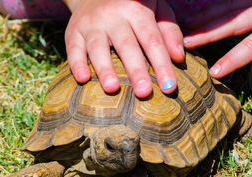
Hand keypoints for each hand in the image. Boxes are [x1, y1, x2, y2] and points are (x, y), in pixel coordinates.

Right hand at [65, 0, 183, 97]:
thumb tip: (179, 57)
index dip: (162, 64)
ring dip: (105, 68)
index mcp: (137, 9)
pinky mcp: (73, 31)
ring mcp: (91, 22)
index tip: (170, 88)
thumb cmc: (133, 7)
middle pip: (127, 46)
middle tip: (144, 93)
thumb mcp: (156, 9)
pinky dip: (76, 63)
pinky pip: (73, 48)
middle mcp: (113, 14)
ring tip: (112, 88)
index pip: (152, 40)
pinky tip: (82, 78)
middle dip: (136, 70)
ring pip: (98, 47)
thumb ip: (169, 31)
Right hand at [183, 0, 251, 85]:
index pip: (251, 46)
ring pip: (228, 8)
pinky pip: (234, 0)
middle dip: (206, 33)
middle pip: (230, 23)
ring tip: (186, 27)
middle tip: (185, 42)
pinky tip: (203, 11)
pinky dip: (216, 6)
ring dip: (205, 18)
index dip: (231, 60)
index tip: (214, 72)